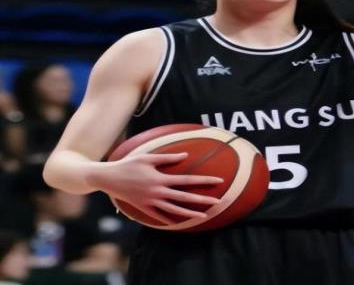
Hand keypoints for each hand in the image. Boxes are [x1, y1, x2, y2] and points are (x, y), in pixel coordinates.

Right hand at [88, 152, 222, 223]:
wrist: (109, 178)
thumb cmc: (129, 164)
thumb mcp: (148, 158)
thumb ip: (168, 158)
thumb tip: (186, 156)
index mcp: (161, 178)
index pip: (187, 180)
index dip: (204, 180)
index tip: (219, 180)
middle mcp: (158, 192)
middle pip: (185, 198)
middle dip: (203, 200)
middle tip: (218, 202)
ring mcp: (151, 202)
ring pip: (175, 210)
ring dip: (191, 213)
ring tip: (205, 216)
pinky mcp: (144, 208)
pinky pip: (160, 216)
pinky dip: (171, 220)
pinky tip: (181, 222)